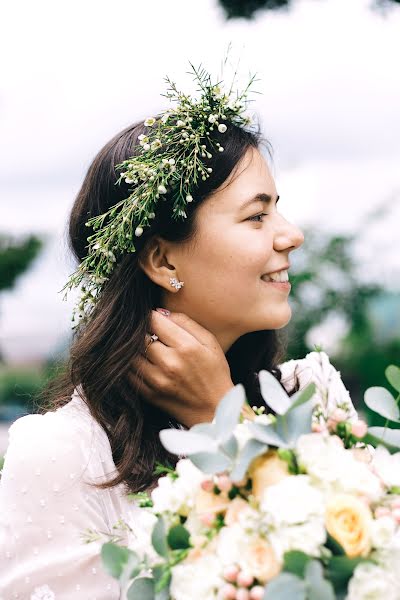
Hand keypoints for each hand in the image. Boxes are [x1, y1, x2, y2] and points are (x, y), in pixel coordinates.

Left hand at [129, 310, 233, 426]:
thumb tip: (161, 312)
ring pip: (131, 354)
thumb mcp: (210, 343)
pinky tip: (142, 362)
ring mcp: (157, 381)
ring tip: (144, 346)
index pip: (155, 321)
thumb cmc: (215, 373)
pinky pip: (129, 373)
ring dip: (134, 348)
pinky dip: (131, 365)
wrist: (214, 411)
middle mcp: (170, 363)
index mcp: (187, 348)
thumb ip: (187, 323)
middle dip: (142, 331)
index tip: (153, 318)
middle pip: (140, 336)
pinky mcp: (149, 394)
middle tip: (148, 332)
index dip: (151, 316)